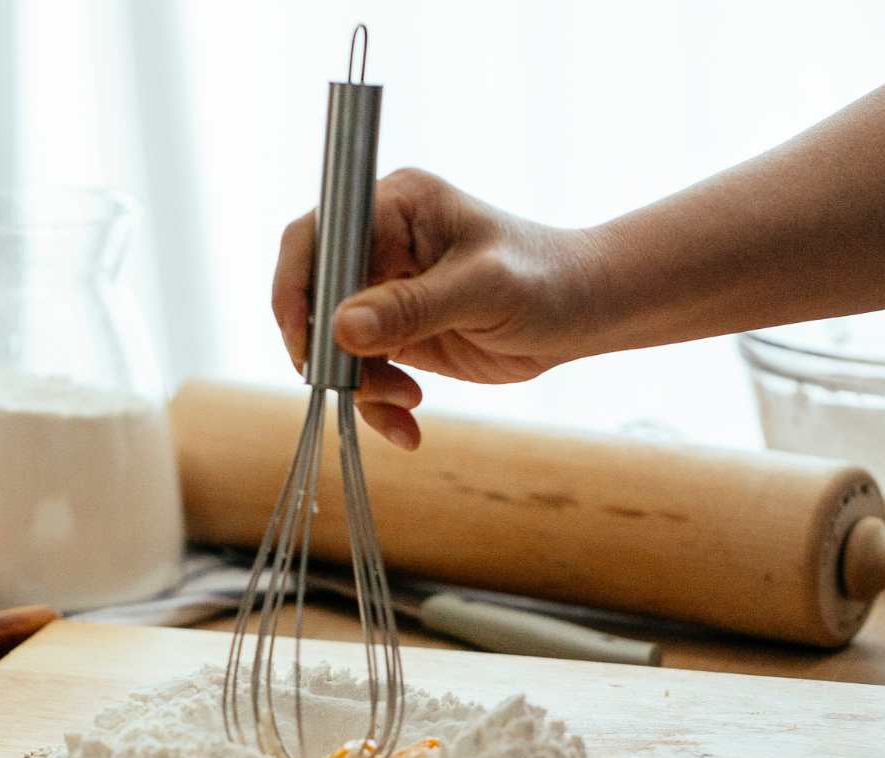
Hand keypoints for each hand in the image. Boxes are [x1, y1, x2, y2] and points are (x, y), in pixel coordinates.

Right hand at [271, 169, 608, 448]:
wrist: (588, 312)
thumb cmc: (549, 280)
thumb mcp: (484, 291)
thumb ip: (412, 307)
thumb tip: (341, 328)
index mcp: (395, 206)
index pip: (318, 236)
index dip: (296, 286)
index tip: (304, 340)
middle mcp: (381, 244)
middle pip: (315, 297)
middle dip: (328, 350)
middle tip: (353, 385)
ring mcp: (384, 291)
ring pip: (334, 344)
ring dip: (359, 385)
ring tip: (406, 405)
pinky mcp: (395, 333)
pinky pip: (362, 372)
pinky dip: (378, 404)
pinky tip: (409, 425)